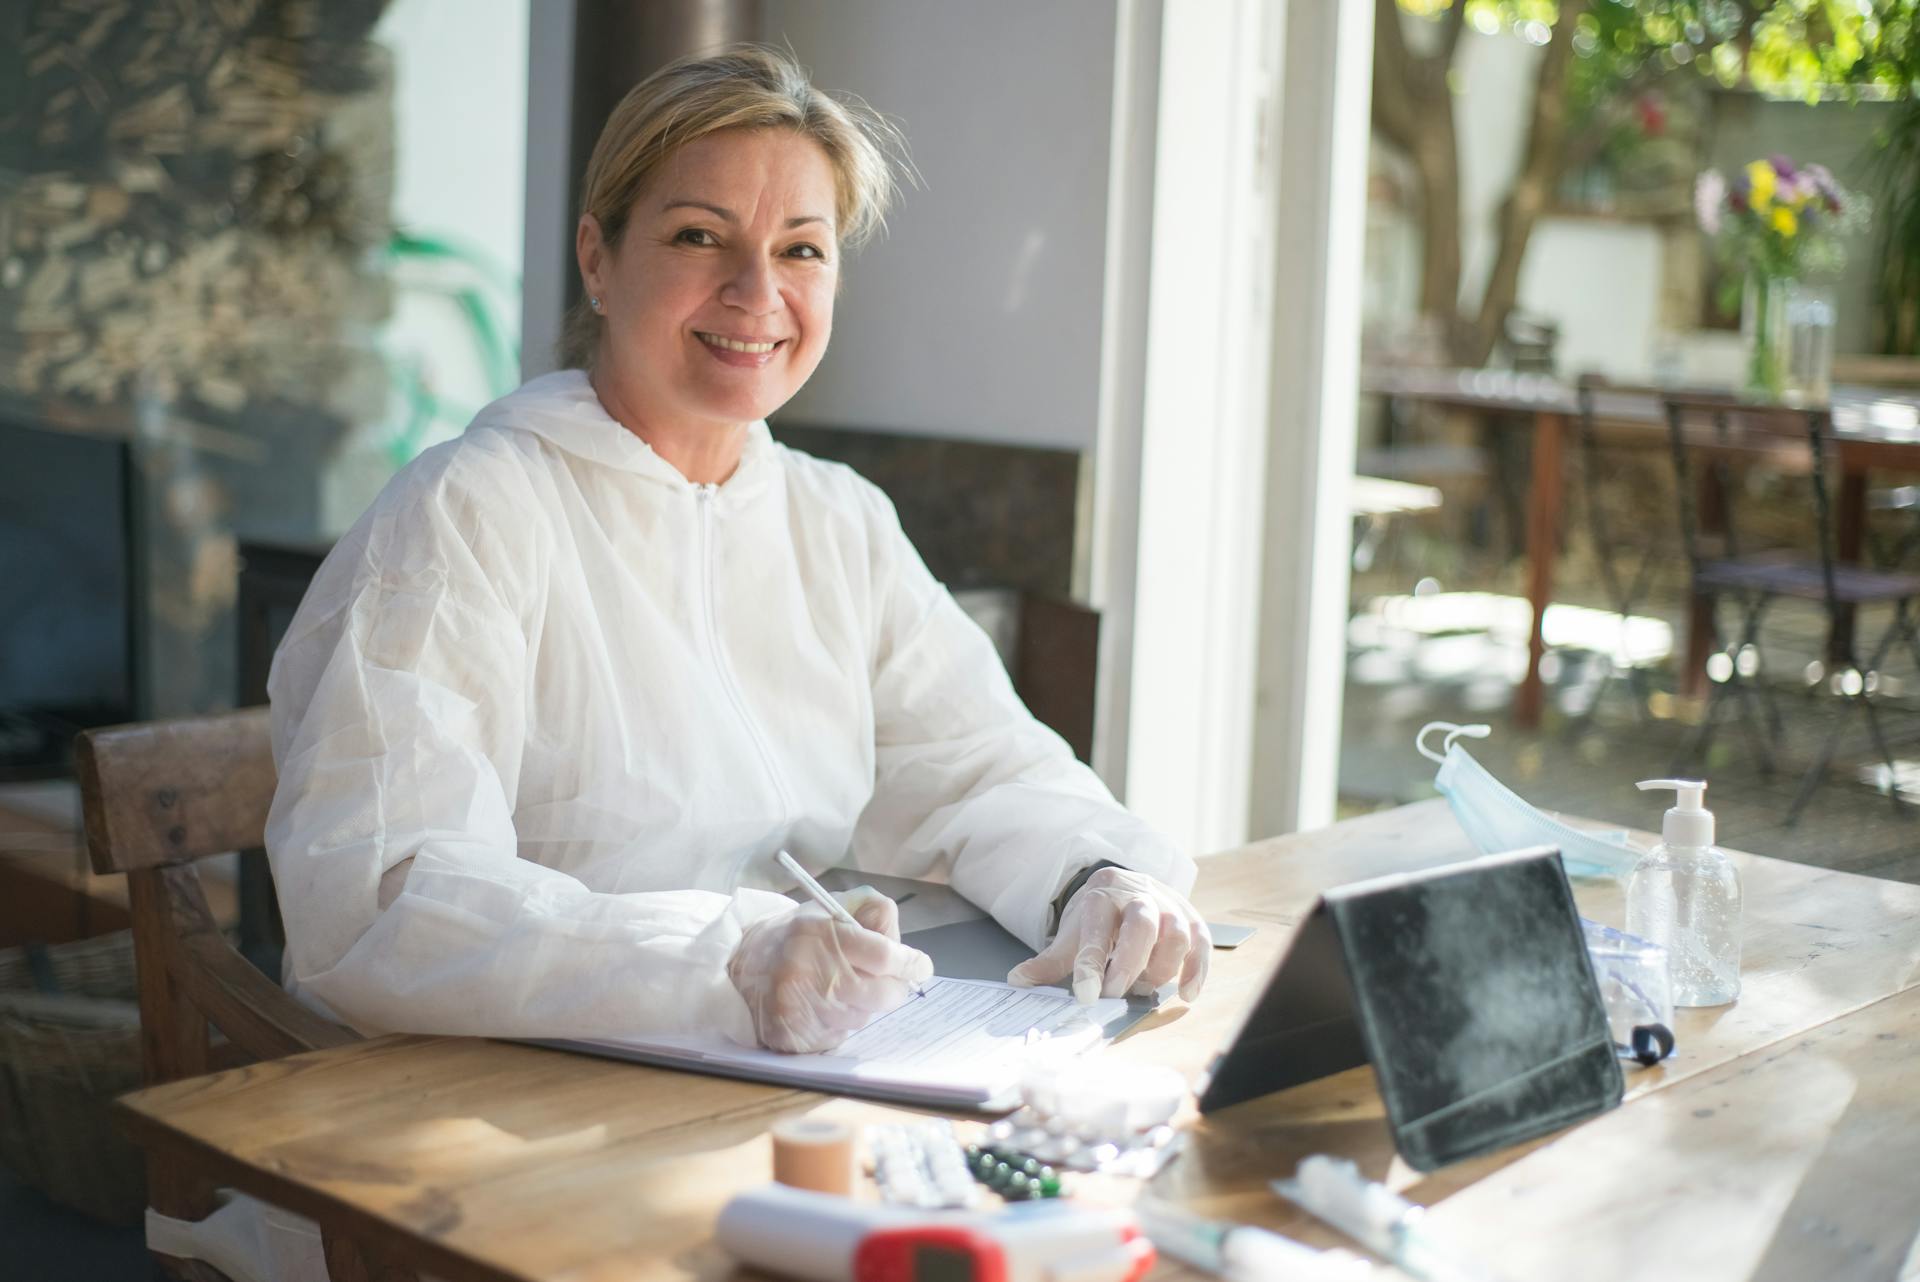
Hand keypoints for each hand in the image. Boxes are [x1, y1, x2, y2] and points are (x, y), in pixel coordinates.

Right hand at [727, 889, 933, 1052]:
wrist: (742, 965)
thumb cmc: (798, 936)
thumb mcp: (832, 907)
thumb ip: (874, 913)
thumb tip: (904, 949)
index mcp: (818, 934)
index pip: (882, 955)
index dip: (909, 963)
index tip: (921, 966)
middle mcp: (806, 972)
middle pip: (882, 994)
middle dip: (891, 988)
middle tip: (881, 978)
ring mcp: (797, 1008)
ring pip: (863, 1017)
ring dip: (861, 1005)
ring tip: (835, 987)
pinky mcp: (792, 1037)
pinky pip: (840, 1036)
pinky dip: (839, 1023)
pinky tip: (819, 1006)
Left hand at [1007, 867, 1209, 1003]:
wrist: (1124, 887)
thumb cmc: (1097, 917)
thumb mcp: (1072, 933)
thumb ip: (1050, 961)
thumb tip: (1018, 981)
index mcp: (1102, 896)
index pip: (1097, 927)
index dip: (1092, 961)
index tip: (1084, 994)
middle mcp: (1139, 895)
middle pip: (1142, 923)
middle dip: (1129, 962)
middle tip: (1116, 994)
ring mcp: (1169, 905)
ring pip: (1176, 932)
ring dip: (1161, 967)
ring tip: (1142, 989)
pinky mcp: (1192, 919)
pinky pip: (1201, 942)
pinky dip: (1196, 969)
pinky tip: (1185, 993)